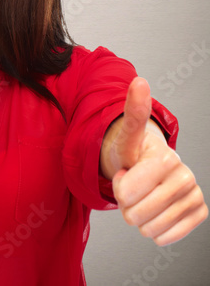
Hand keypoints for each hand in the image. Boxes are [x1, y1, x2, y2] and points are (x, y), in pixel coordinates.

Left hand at [103, 77, 207, 244]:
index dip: (118, 188)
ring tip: (142, 198)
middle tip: (132, 188)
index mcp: (166, 158)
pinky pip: (167, 237)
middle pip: (137, 213)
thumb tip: (139, 81)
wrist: (146, 165)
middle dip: (126, 204)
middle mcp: (185, 176)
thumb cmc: (131, 151)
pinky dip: (155, 232)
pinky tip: (155, 214)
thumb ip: (131, 112)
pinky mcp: (199, 212)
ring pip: (150, 228)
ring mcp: (194, 194)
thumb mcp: (124, 135)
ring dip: (138, 219)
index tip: (124, 173)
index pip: (126, 193)